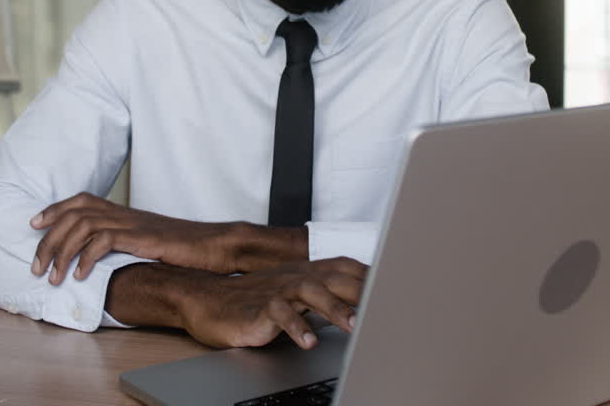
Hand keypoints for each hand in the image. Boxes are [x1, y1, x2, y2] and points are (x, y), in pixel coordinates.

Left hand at [30, 192, 245, 281]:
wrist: (212, 244)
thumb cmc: (181, 247)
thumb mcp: (146, 241)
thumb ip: (123, 242)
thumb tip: (99, 257)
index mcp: (123, 212)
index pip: (80, 200)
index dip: (54, 210)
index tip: (35, 224)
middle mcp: (123, 213)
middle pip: (73, 214)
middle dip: (48, 240)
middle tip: (36, 266)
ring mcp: (131, 224)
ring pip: (82, 226)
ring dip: (61, 252)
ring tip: (53, 277)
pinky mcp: (140, 237)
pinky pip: (103, 241)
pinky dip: (85, 258)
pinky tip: (80, 276)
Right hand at [178, 257, 367, 349]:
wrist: (210, 301)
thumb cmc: (255, 300)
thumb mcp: (295, 294)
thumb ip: (325, 294)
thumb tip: (361, 303)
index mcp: (308, 272)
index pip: (347, 268)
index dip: (372, 276)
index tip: (399, 287)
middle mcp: (296, 277)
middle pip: (336, 278)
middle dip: (362, 292)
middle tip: (386, 308)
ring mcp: (278, 291)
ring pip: (312, 292)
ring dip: (335, 308)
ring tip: (354, 327)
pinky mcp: (260, 308)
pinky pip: (281, 315)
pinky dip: (296, 328)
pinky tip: (308, 342)